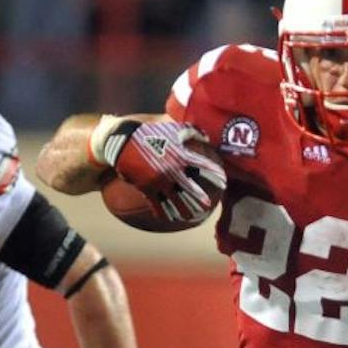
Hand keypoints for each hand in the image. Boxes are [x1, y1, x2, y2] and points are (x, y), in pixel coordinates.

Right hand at [90, 117, 226, 224]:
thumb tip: (207, 137)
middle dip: (199, 197)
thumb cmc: (151, 134)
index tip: (223, 182)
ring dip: (182, 210)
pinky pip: (156, 204)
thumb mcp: (173, 129)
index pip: (202, 165)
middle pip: (190, 188)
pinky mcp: (147, 188)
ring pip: (174, 200)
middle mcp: (172, 171)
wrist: (124, 141)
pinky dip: (162, 212)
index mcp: (180, 156)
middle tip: (206, 205)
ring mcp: (159, 181)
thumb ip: (192, 131)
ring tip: (189, 217)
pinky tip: (167, 218)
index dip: (214, 173)